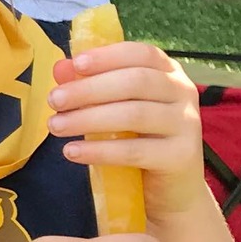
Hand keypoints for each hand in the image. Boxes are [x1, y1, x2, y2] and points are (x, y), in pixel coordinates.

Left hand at [49, 40, 208, 220]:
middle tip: (53, 100)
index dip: (108, 56)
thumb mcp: (114, 108)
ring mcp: (186, 124)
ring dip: (87, 119)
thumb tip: (61, 68)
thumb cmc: (138, 138)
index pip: (141, 54)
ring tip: (55, 126)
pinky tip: (72, 152)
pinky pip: (135, 151)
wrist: (171, 187)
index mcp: (168, 73)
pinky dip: (99, 150)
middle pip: (136, 82)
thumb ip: (89, 85)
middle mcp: (183, 93)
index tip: (76, 64)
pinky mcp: (181, 156)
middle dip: (89, 89)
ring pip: (134, 114)